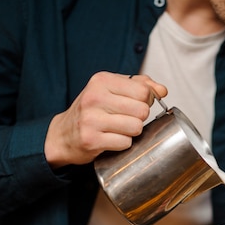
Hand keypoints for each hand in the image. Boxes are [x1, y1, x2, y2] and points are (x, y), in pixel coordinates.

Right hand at [45, 71, 167, 167]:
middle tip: (126, 119)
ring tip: (118, 129)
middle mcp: (95, 97)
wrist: (63, 134)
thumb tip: (162, 90)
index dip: (146, 100)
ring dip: (132, 132)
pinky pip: (125, 143)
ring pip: (136, 127)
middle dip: (139, 118)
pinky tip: (110, 139)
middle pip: (142, 110)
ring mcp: (91, 119)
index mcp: (101, 81)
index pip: (143, 90)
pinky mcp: (91, 140)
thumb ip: (139, 85)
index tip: (136, 104)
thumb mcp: (111, 90)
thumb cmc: (91, 111)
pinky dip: (122, 144)